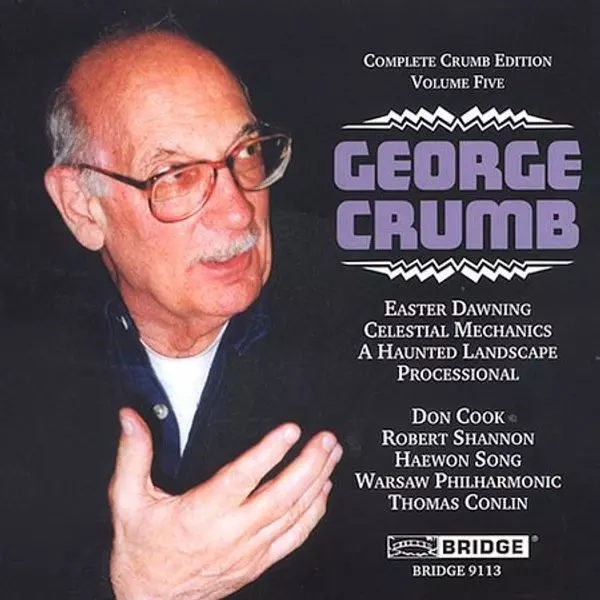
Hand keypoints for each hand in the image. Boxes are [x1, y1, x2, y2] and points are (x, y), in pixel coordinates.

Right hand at [109, 408, 342, 599]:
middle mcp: (231, 533)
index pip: (242, 478)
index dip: (268, 452)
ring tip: (332, 455)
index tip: (290, 431)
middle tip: (326, 439)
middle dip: (309, 464)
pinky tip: (324, 492)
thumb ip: (133, 456)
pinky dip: (314, 514)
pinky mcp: (258, 562)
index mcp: (201, 514)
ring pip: (293, 515)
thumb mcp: (126, 501)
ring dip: (317, 482)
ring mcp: (249, 550)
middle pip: (281, 496)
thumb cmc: (141, 552)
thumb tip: (131, 419)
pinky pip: (295, 538)